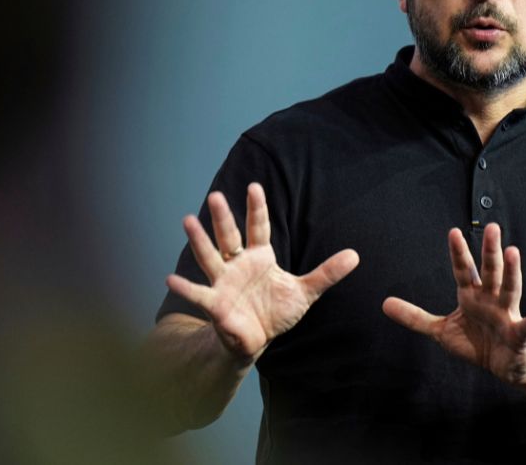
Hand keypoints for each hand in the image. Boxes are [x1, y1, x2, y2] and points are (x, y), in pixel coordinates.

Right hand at [167, 183, 359, 361]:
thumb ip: (326, 273)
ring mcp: (223, 282)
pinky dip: (185, 288)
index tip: (255, 187)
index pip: (259, 228)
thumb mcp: (305, 293)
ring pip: (210, 258)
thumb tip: (355, 256)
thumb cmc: (277, 311)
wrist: (258, 339)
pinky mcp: (215, 305)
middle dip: (223, 217)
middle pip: (229, 236)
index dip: (257, 209)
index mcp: (260, 257)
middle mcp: (238, 264)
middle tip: (216, 195)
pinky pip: (198, 294)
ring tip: (187, 220)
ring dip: (199, 241)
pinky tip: (170, 280)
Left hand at [383, 223, 525, 384]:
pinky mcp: (519, 336)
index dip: (458, 253)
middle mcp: (491, 300)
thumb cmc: (476, 344)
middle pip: (490, 271)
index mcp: (471, 296)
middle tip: (492, 227)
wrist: (504, 367)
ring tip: (513, 252)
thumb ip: (414, 317)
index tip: (453, 232)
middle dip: (489, 250)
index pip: (463, 270)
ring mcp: (506, 315)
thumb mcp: (440, 331)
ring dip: (512, 272)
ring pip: (510, 290)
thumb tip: (384, 303)